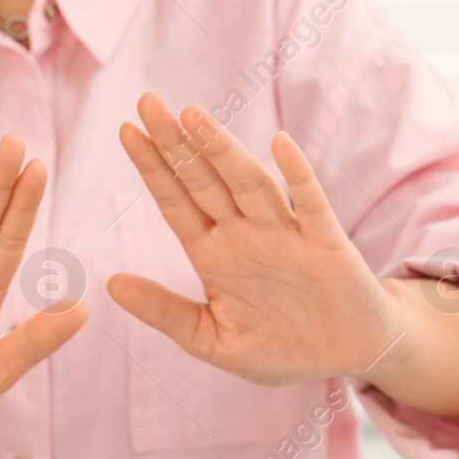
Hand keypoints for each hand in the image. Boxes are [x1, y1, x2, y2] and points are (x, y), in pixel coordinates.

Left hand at [108, 96, 458, 424]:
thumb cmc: (280, 348)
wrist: (347, 355)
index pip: (176, 203)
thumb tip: (110, 284)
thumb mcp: (212, 340)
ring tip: (194, 116)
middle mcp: (246, 235)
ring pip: (250, 185)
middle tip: (148, 102)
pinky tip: (280, 145)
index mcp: (214, 255)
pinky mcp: (327, 245)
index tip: (127, 131)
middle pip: (205, 182)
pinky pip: (311, 205)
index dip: (153, 169)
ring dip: (224, 150)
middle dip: (177, 144)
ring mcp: (286, 235)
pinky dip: (297, 176)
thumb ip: (165, 312)